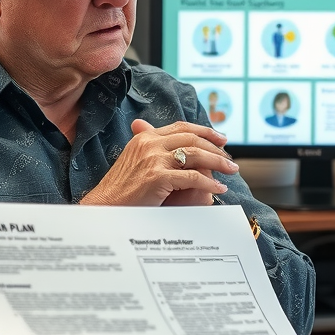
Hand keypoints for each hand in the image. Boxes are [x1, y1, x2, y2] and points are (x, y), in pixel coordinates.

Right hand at [80, 119, 237, 206]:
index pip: (182, 127)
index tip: (221, 139)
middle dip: (216, 147)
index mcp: (146, 138)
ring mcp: (154, 159)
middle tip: (230, 158)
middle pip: (192, 138)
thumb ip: (152, 149)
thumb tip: (172, 144)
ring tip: (231, 171)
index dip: (204, 131)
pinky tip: (218, 188)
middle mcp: (150, 143)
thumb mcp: (134, 161)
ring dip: (218, 162)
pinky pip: (192, 177)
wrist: (103, 208)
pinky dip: (209, 183)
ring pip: (196, 155)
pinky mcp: (157, 177)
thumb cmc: (119, 190)